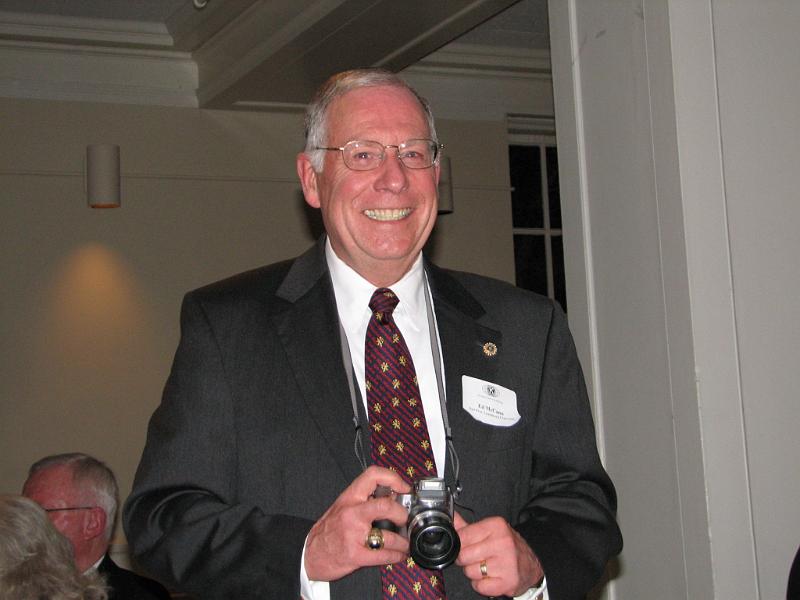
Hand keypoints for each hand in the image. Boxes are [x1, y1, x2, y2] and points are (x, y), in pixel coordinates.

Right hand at [304, 466, 410, 581]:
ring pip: (389, 536)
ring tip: (405, 543)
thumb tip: (394, 496)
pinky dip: (396, 556)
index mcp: (350, 497)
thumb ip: (365, 500)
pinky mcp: (355, 555)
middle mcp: (352, 513)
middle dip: (402, 514)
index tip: (404, 488)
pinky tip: (399, 555)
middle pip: (386, 506)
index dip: (393, 478)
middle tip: (405, 519)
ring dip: (403, 542)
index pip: (373, 475)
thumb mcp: (344, 506)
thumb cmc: (329, 530)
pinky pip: (384, 555)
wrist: (309, 553)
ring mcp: (353, 534)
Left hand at [454, 512, 543, 597]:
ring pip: (470, 572)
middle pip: (464, 556)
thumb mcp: (490, 531)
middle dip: (466, 560)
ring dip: (474, 573)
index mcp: (496, 526)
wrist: (531, 566)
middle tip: (477, 559)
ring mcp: (506, 563)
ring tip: (486, 568)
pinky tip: (491, 578)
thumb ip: (467, 526)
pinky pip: (479, 587)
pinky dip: (482, 585)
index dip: (460, 544)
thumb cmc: (507, 548)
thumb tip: (450, 516)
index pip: (462, 536)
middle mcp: (502, 542)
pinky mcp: (507, 582)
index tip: (468, 547)